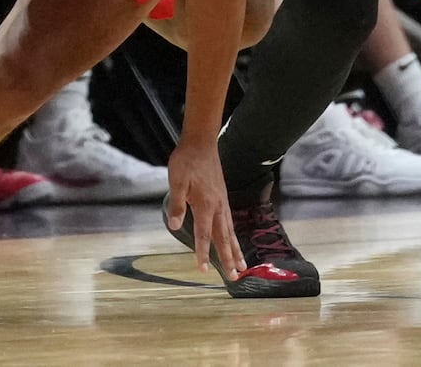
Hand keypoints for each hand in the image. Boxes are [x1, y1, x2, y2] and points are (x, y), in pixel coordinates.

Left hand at [164, 137, 244, 281]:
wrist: (201, 142)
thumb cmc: (186, 161)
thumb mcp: (177, 180)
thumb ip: (178, 204)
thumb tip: (177, 226)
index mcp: (206, 204)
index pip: (204, 235)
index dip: (203, 253)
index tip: (203, 270)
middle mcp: (218, 206)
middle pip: (224, 238)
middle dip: (229, 258)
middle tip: (236, 277)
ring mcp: (223, 202)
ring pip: (231, 231)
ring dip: (236, 250)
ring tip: (243, 266)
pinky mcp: (223, 197)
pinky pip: (230, 221)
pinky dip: (233, 235)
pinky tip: (234, 240)